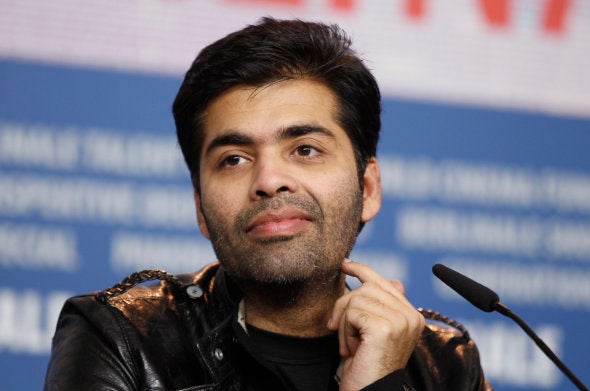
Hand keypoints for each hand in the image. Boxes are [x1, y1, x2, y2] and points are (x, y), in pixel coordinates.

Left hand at [327, 259, 424, 390]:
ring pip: (356, 298)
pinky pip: (352, 312)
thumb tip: (395, 280)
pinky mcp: (385, 327)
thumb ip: (382, 306)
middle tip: (337, 328)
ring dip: (344, 323)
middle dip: (344, 305)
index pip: (385, 282)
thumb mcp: (375, 332)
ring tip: (351, 345)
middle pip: (366, 287)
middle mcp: (411, 316)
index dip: (362, 270)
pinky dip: (345, 331)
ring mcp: (400, 321)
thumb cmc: (368, 366)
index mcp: (411, 316)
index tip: (345, 264)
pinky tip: (352, 348)